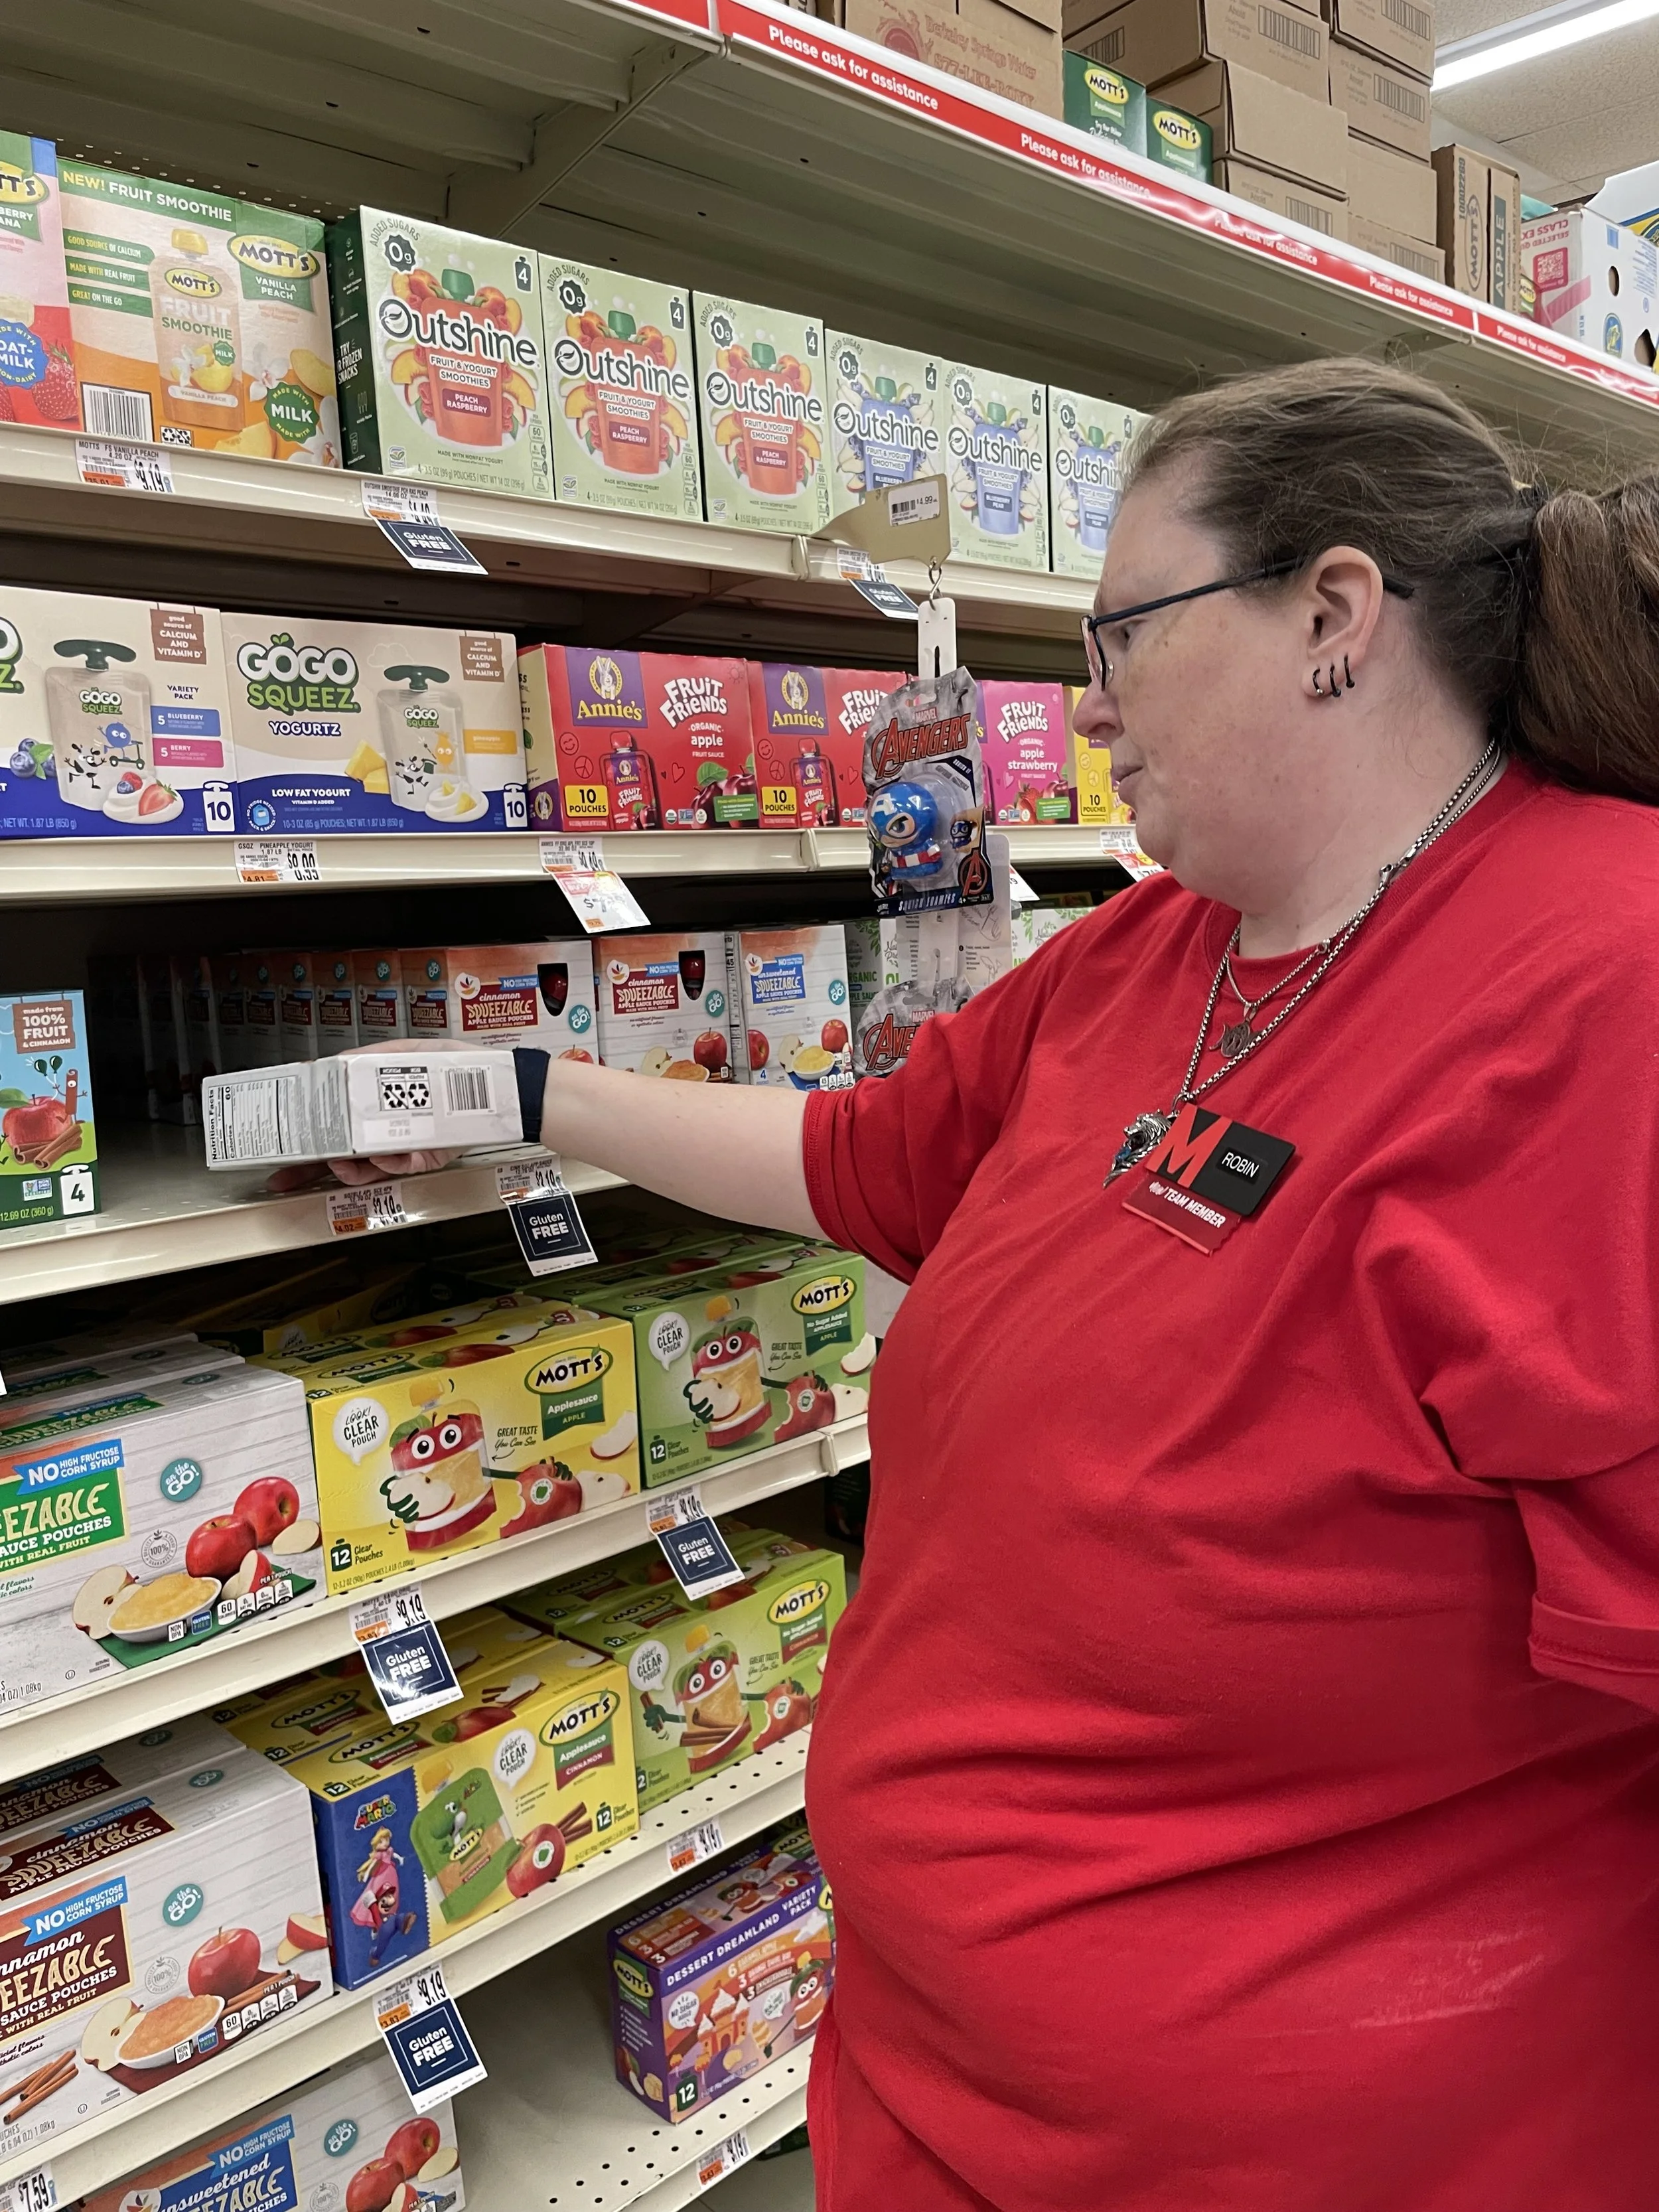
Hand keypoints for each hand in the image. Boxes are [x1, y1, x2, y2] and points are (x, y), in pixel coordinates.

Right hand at [303, 1036, 484, 1187]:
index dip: (315, 1129)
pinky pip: (403, 1166)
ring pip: (369, 1165)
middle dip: (321, 1161)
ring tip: (343, 1163)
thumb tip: (337, 1061)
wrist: (499, 1086)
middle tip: (303, 1163)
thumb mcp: (410, 1052)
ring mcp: (406, 1145)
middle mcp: (389, 1127)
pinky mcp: (427, 1157)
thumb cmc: (455, 1065)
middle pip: (346, 1149)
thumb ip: (373, 1057)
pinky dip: (391, 1163)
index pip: (340, 1119)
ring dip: (351, 1167)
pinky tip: (385, 1156)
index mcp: (380, 1103)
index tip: (294, 1136)